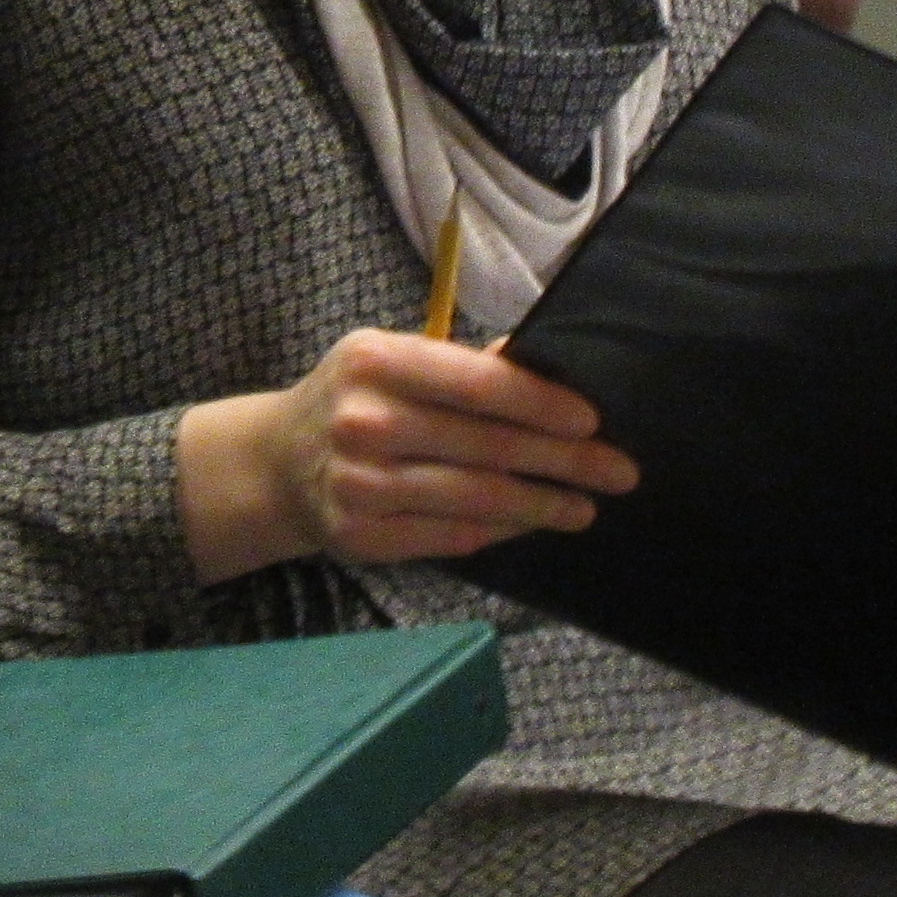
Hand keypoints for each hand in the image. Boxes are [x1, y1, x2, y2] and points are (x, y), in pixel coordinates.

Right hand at [176, 332, 637, 582]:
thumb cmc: (355, 400)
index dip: (541, 403)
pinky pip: (453, 535)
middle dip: (564, 461)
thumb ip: (463, 366)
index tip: (592, 420)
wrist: (277, 461)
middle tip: (619, 472)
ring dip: (543, 504)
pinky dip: (502, 530)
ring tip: (584, 507)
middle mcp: (362, 420)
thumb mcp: (393, 361)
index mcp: (373, 361)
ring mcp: (358, 482)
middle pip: (487, 446)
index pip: (476, 383)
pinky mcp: (362, 534)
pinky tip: (531, 523)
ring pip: (477, 497)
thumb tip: (545, 365)